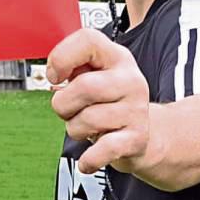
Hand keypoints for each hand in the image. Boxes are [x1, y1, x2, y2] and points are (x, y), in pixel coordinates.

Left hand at [47, 29, 150, 174]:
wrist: (145, 134)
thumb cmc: (111, 103)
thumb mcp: (97, 77)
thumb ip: (74, 68)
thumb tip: (54, 72)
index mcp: (117, 58)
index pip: (88, 40)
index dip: (62, 57)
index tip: (56, 75)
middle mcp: (131, 80)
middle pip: (84, 87)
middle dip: (63, 104)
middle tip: (70, 110)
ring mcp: (136, 110)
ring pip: (87, 120)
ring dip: (75, 129)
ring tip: (88, 127)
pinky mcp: (137, 139)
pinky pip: (103, 150)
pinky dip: (89, 159)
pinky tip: (88, 159)